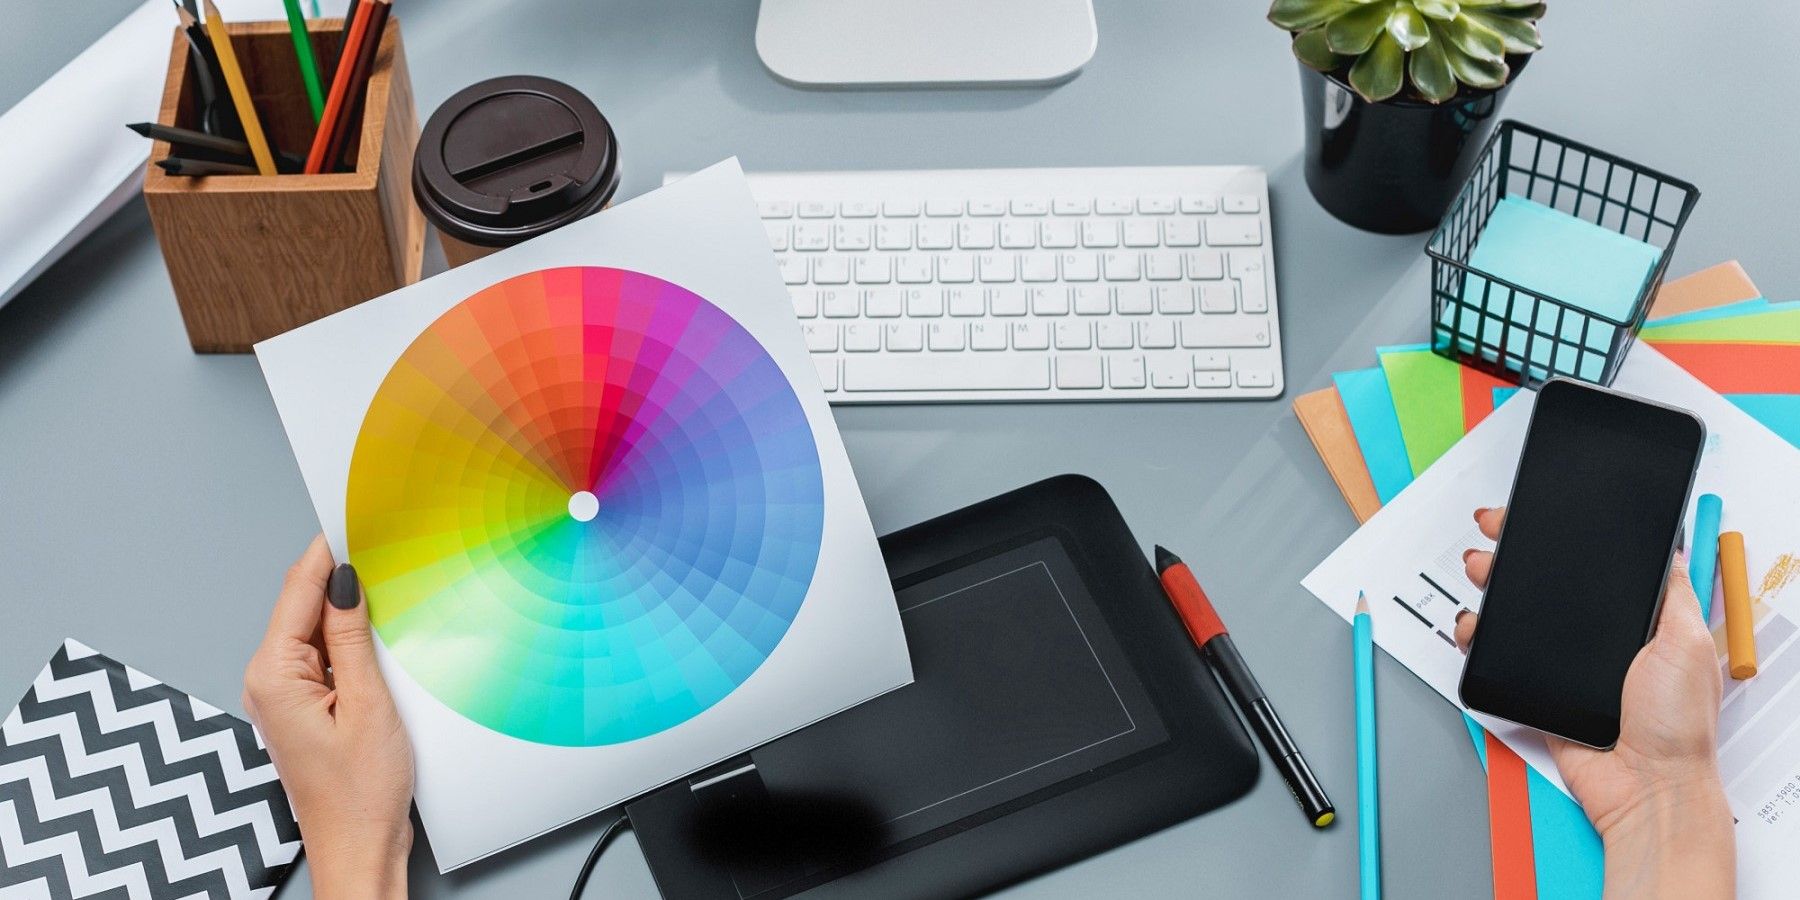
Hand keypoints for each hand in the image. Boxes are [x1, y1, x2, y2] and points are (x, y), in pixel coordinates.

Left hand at [243, 536, 413, 899]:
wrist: (359, 849)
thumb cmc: (360, 794)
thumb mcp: (368, 703)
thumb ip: (351, 637)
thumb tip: (345, 580)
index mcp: (273, 675)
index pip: (298, 590)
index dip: (325, 551)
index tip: (352, 516)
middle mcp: (268, 680)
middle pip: (304, 605)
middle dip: (341, 576)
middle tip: (385, 545)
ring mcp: (284, 694)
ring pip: (317, 628)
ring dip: (349, 609)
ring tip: (390, 586)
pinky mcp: (305, 705)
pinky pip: (324, 654)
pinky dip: (350, 639)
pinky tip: (379, 634)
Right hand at [1455, 507, 1732, 898]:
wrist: (1643, 786)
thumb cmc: (1677, 726)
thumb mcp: (1690, 643)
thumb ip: (1675, 594)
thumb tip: (1670, 549)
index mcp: (1637, 622)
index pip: (1596, 568)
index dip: (1566, 539)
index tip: (1539, 518)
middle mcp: (1599, 641)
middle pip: (1548, 585)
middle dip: (1515, 557)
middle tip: (1495, 541)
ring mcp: (1566, 665)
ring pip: (1518, 617)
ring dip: (1492, 593)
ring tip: (1481, 577)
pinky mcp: (1539, 690)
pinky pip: (1502, 657)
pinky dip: (1480, 640)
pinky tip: (1477, 628)